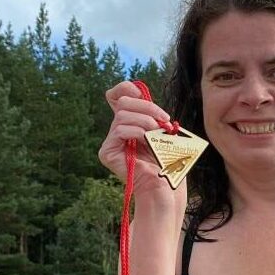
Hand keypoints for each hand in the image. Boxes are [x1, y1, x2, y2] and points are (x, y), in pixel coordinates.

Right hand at [98, 82, 184, 197]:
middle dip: (147, 107)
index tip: (140, 93)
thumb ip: (151, 112)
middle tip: (164, 121)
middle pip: (122, 102)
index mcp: (130, 123)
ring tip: (158, 134)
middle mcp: (117, 131)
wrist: (165, 186)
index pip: (116, 96)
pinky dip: (137, 132)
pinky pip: (119, 130)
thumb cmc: (167, 160)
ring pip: (122, 115)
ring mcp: (110, 142)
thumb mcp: (162, 130)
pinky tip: (147, 140)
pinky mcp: (107, 153)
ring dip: (145, 121)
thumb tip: (140, 94)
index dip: (125, 88)